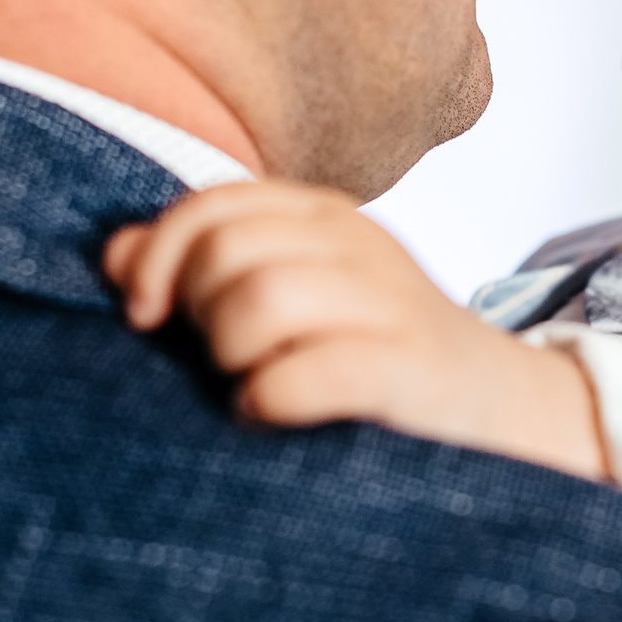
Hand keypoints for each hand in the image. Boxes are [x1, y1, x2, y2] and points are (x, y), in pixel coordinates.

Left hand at [104, 182, 609, 480]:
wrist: (508, 412)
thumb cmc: (380, 358)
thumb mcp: (301, 294)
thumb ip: (208, 266)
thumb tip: (112, 252)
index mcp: (327, 218)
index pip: (212, 206)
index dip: (159, 255)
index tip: (146, 315)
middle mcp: (360, 246)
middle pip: (224, 252)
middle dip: (199, 315)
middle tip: (227, 358)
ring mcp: (389, 305)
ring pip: (256, 303)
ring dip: (235, 357)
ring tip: (257, 382)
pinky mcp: (406, 369)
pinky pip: (300, 374)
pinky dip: (268, 400)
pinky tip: (275, 415)